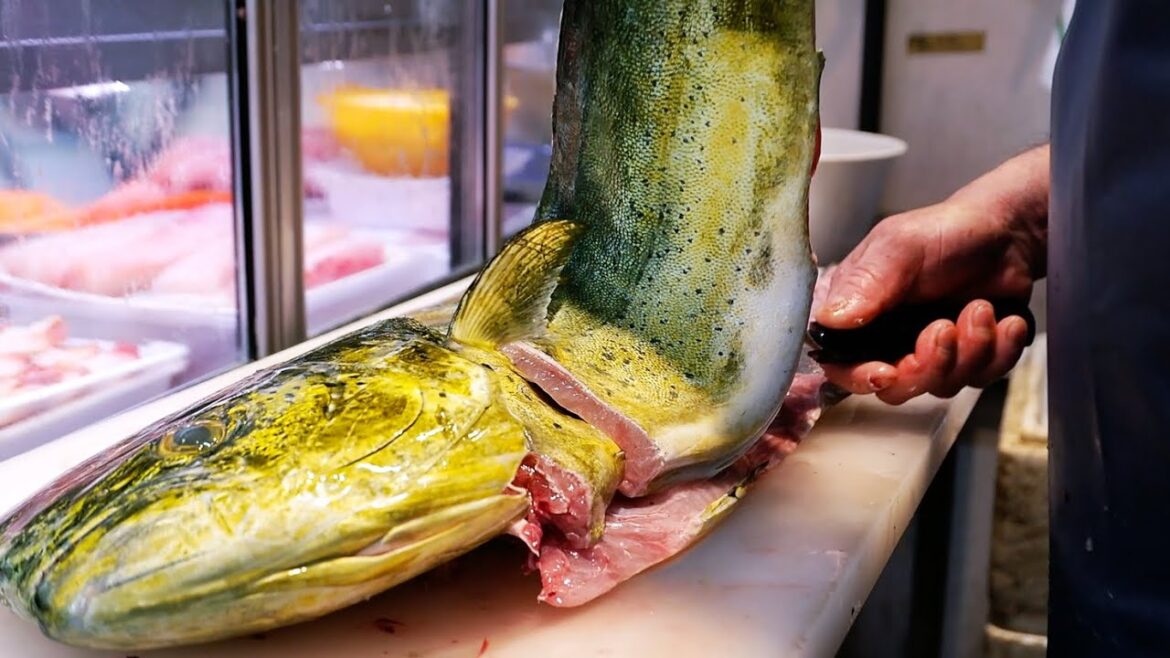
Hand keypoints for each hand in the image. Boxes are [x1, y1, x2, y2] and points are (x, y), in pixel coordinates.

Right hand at [813, 147, 1048, 403]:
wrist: (1006, 234)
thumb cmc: (946, 232)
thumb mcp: (899, 246)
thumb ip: (865, 282)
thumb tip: (830, 320)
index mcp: (856, 313)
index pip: (840, 364)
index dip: (860, 377)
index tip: (887, 372)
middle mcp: (886, 340)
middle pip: (894, 388)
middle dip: (928, 365)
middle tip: (945, 327)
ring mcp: (928, 354)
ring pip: (941, 385)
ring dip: (970, 351)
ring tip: (982, 307)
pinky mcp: (966, 360)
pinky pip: (981, 379)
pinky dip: (1000, 352)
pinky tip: (1006, 320)